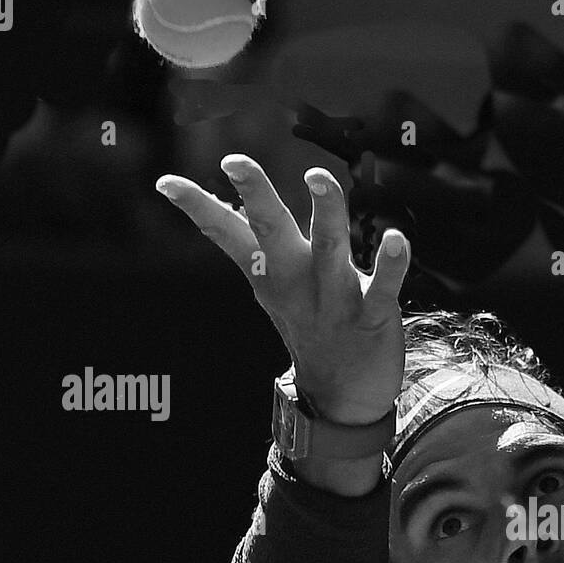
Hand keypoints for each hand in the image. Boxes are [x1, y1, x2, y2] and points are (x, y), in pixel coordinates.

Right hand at [155, 154, 410, 422]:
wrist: (343, 399)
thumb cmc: (310, 328)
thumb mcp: (273, 288)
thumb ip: (252, 246)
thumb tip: (223, 208)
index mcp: (271, 273)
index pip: (229, 234)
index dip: (199, 208)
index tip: (166, 182)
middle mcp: (298, 282)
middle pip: (273, 232)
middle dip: (257, 195)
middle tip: (236, 163)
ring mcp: (334, 300)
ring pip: (328, 249)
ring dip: (326, 213)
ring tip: (318, 177)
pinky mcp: (372, 318)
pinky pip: (382, 289)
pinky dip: (390, 265)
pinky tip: (397, 238)